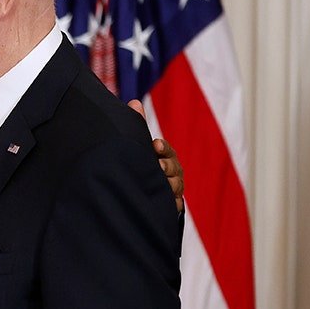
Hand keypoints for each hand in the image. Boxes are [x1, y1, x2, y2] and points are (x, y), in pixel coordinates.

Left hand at [127, 99, 185, 213]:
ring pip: (176, 187)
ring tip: (164, 187)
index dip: (163, 148)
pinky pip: (175, 206)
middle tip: (159, 167)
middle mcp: (172, 172)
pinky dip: (173, 205)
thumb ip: (138, 124)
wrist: (142, 190)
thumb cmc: (142, 162)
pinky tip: (170, 205)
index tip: (155, 145)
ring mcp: (173, 188)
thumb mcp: (139, 145)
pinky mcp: (171, 205)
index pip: (167, 150)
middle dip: (167, 167)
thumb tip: (133, 102)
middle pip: (174, 169)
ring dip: (170, 186)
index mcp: (164, 156)